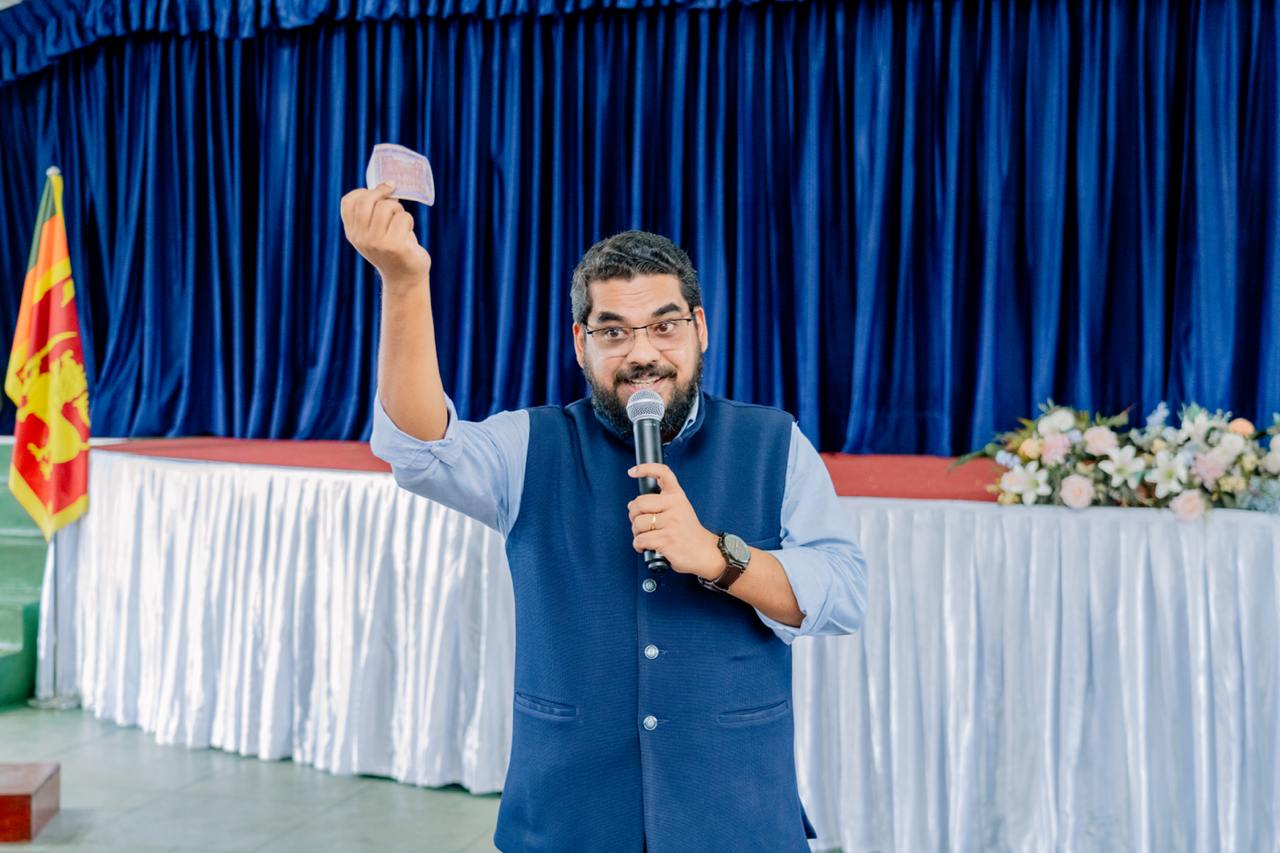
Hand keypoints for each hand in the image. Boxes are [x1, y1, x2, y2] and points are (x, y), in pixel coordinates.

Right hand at [340, 183, 431, 289]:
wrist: (405, 278)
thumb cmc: (393, 248)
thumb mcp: (375, 232)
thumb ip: (373, 212)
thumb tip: (386, 184)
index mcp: (352, 232)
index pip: (348, 202)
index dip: (364, 191)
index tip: (380, 192)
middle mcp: (361, 238)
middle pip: (367, 200)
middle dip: (384, 195)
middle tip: (395, 201)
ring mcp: (377, 243)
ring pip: (387, 207)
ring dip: (399, 210)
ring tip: (401, 220)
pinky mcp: (395, 246)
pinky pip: (403, 218)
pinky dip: (409, 221)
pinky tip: (408, 233)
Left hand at [627, 463, 723, 578]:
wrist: (704, 552)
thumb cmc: (689, 533)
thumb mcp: (680, 510)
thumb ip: (660, 503)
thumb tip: (632, 505)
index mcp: (677, 497)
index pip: (662, 473)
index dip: (645, 469)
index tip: (632, 471)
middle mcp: (675, 506)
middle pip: (639, 503)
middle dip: (633, 515)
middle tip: (640, 523)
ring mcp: (671, 523)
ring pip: (638, 523)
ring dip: (636, 533)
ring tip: (644, 536)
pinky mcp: (667, 540)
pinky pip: (640, 540)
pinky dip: (638, 545)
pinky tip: (645, 547)